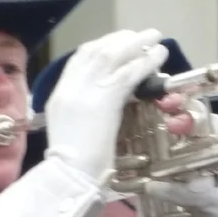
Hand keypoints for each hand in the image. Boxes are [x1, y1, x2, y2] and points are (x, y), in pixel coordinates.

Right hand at [44, 29, 189, 182]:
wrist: (70, 179)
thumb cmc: (73, 168)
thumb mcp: (71, 134)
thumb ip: (82, 116)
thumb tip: (100, 109)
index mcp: (59, 96)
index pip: (78, 60)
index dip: (100, 47)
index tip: (117, 43)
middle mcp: (70, 88)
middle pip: (95, 51)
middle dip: (119, 40)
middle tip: (139, 37)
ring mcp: (86, 92)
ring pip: (113, 55)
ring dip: (136, 44)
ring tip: (155, 38)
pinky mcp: (105, 100)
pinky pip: (128, 73)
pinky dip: (145, 62)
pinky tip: (158, 58)